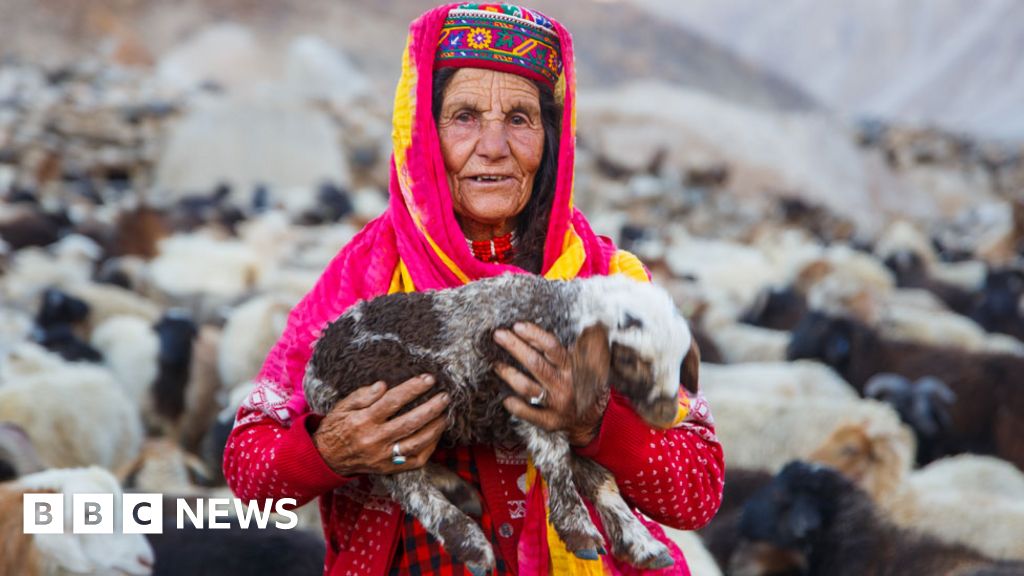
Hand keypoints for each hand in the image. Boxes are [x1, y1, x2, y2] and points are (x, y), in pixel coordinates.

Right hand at [311, 374, 449, 475]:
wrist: (327, 458)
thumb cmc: (337, 427)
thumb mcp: (343, 406)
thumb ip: (363, 395)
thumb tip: (383, 385)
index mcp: (363, 421)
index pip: (392, 401)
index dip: (413, 389)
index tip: (429, 379)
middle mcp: (374, 440)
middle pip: (409, 423)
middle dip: (431, 409)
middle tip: (445, 397)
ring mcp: (383, 457)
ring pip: (415, 444)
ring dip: (434, 429)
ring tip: (445, 415)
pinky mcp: (388, 469)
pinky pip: (414, 461)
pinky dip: (429, 448)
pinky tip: (436, 435)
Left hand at [494, 322, 609, 446]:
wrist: (593, 417)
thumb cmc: (581, 384)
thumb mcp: (582, 362)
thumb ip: (568, 346)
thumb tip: (555, 327)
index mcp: (572, 367)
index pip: (552, 346)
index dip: (534, 334)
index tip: (517, 326)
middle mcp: (564, 384)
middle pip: (535, 363)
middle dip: (514, 346)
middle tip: (498, 335)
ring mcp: (556, 404)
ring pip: (527, 387)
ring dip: (508, 373)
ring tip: (496, 364)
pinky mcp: (550, 421)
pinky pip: (528, 413)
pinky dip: (515, 406)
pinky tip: (506, 399)